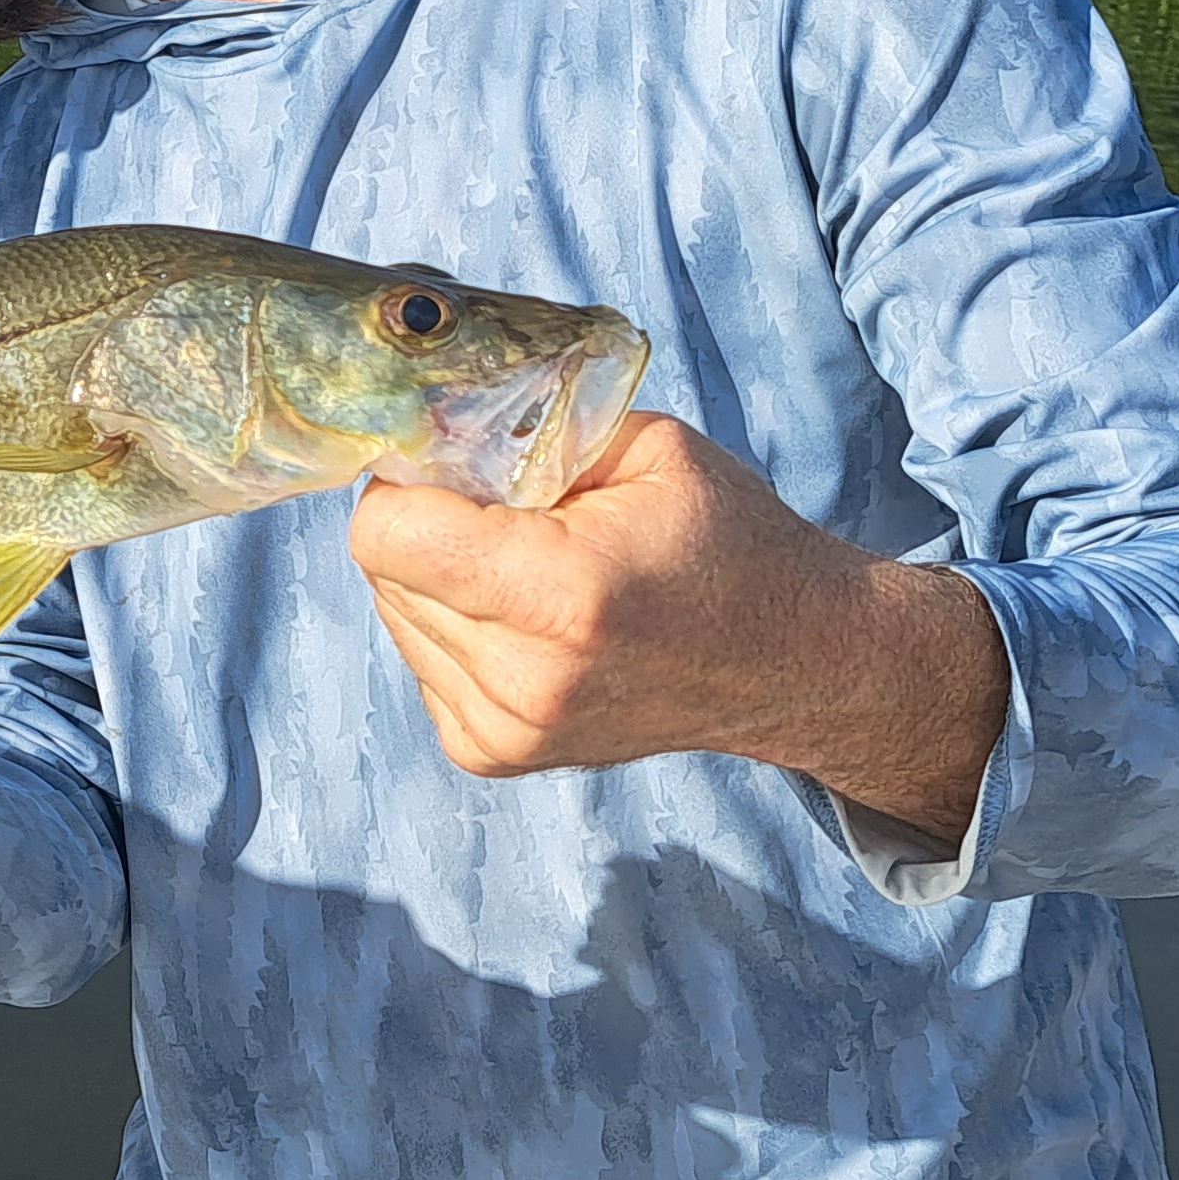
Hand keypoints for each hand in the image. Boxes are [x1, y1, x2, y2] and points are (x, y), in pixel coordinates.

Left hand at [350, 411, 1010, 845]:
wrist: (793, 660)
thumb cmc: (727, 540)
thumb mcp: (645, 448)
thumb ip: (526, 429)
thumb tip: (423, 426)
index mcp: (560, 593)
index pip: (385, 534)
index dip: (408, 486)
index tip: (456, 469)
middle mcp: (525, 676)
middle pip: (385, 574)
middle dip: (429, 529)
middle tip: (510, 518)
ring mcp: (508, 728)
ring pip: (397, 617)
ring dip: (441, 582)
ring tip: (532, 572)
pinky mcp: (495, 753)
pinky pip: (423, 663)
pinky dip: (456, 631)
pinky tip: (531, 623)